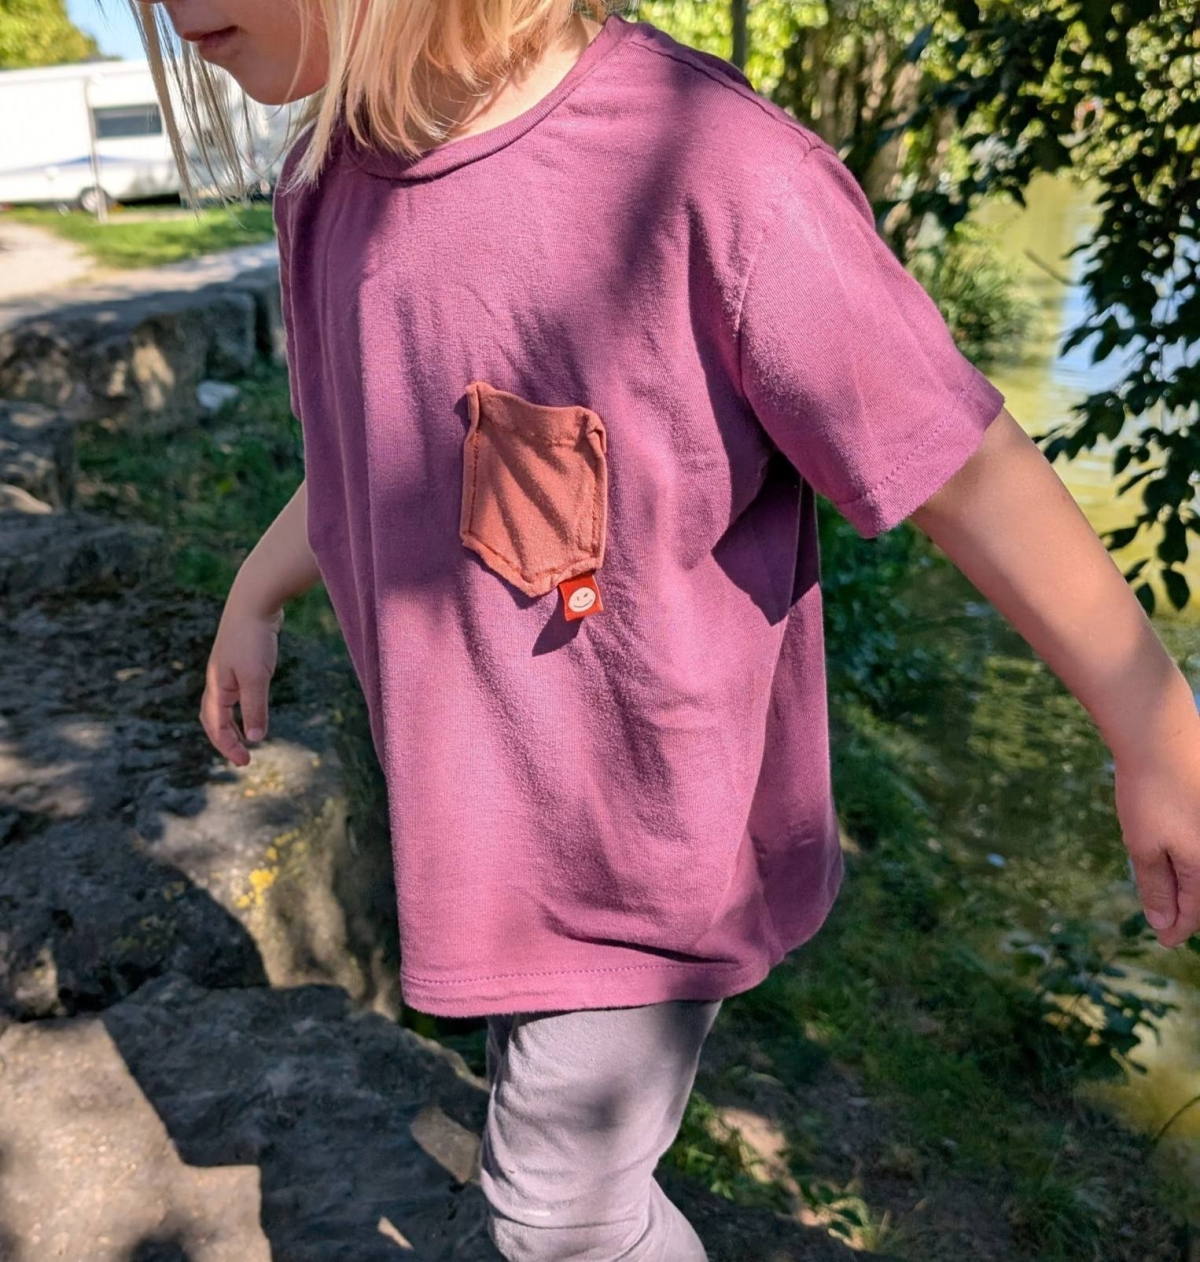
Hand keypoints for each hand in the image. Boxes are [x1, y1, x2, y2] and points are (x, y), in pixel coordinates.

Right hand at [198, 596, 284, 766]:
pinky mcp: (240, 658)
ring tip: (246, 737)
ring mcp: (227, 668)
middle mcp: (217, 679)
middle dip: (224, 739)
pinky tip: (254, 705)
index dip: (228, 746)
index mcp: (217, 686)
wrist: (255, 600)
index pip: (215, 726)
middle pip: (213, 717)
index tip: (245, 762)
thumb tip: (256, 738)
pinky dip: (241, 705)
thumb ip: (255, 709)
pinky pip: (236, 689)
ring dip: (231, 723)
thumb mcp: (256, 678)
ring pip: (224, 703)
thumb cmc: (253, 639)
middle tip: (242, 757)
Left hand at [1114, 736, 1199, 948]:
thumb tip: (1164, 923)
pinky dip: (1192, 858)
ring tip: (1172, 894)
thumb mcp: (1143, 846)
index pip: (1195, 912)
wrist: (1161, 737)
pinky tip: (1177, 857)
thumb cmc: (1149, 793)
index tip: (1163, 941)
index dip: (1177, 928)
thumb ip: (1156, 888)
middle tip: (1168, 922)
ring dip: (1190, 882)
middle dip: (1188, 908)